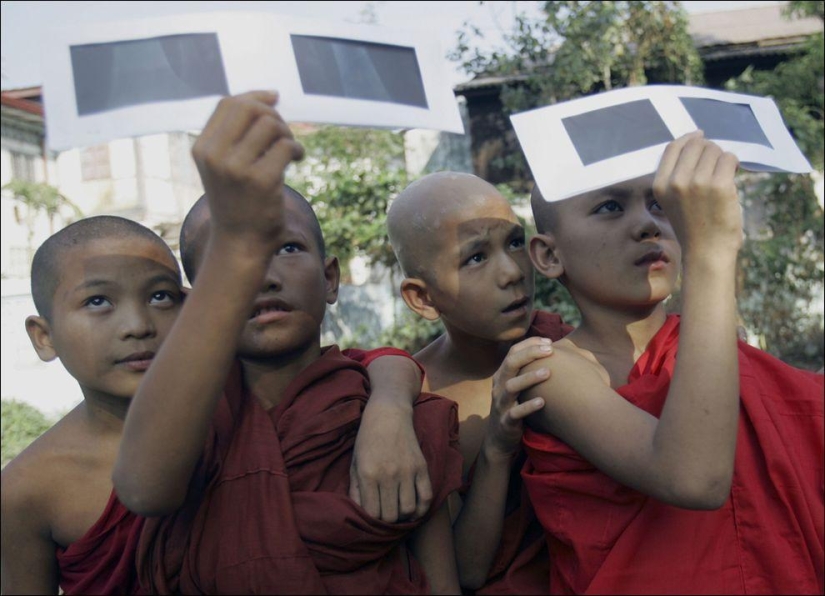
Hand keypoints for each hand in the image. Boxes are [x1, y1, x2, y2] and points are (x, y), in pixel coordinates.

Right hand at [191, 91, 304, 254]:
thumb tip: (268, 97)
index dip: (255, 97)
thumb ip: (236, 135)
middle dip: (273, 115)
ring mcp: (237, 168)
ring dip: (287, 134)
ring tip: (291, 151)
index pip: (228, 104)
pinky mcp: (261, 180)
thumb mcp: (224, 166)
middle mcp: (215, 155)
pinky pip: (286, 146)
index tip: (275, 99)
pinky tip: (297, 160)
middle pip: (250, 108)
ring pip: (271, 124)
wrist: (240, 244)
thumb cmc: (238, 203)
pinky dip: (297, 149)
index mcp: (203, 148)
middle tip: (283, 135)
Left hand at [349, 401, 431, 522]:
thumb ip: (355, 489)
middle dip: (387, 519)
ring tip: (398, 510)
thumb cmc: (367, 438)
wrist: (389, 413)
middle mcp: (388, 475)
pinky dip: (421, 509)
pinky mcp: (421, 467)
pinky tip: (414, 509)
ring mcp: (407, 471)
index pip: (372, 513)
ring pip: (408, 510)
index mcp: (368, 474)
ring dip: (403, 515)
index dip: (372, 519)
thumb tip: (360, 512)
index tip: (372, 514)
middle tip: (385, 513)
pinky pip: (426, 497)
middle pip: (391, 515)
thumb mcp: (355, 462)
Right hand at [485, 337, 552, 460]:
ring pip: (511, 386)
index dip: (530, 344)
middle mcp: (499, 386)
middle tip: (550, 350)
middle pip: (510, 363)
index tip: (549, 342)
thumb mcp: (517, 387)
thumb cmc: (515, 407)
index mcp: (502, 375)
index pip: (513, 352)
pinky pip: (515, 413)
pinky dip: (528, 406)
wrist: (499, 438)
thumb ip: (527, 371)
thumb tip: (551, 352)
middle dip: (530, 354)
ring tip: (548, 372)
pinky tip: (543, 402)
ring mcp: (501, 404)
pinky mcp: (505, 421)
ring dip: (529, 378)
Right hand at [653, 131, 741, 260]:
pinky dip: (733, 164)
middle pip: (696, 145)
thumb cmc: (693, 226)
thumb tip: (696, 143)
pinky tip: (732, 175)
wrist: (706, 252)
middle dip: (709, 149)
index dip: (688, 138)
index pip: (673, 148)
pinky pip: (729, 159)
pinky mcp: (719, 185)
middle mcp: (676, 181)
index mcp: (660, 185)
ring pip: (715, 150)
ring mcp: (697, 183)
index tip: (700, 135)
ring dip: (722, 158)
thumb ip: (677, 176)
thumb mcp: (672, 201)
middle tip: (716, 163)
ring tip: (723, 174)